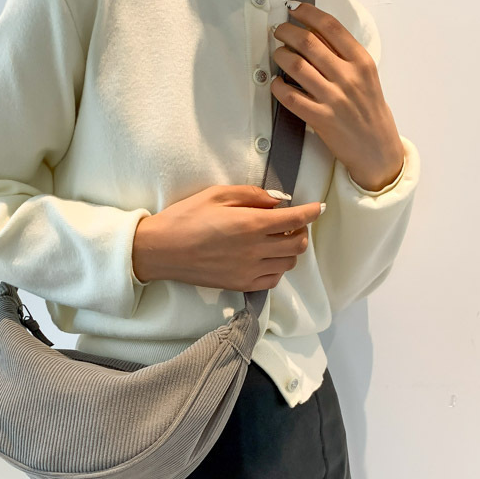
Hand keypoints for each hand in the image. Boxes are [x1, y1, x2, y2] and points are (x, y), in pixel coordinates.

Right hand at [132, 186, 320, 291]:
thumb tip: (278, 200)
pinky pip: (273, 280)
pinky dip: (277, 269)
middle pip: (298, 244)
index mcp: (251, 224)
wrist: (162, 250)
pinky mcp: (241, 284)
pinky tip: (265, 258)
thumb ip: (252, 195)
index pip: (296, 219)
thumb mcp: (217, 194)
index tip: (318, 207)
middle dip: (301, 230)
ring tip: (276, 240)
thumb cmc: (185, 218)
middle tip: (291, 222)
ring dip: (289, 250)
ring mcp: (249, 270)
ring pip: (288, 263)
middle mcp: (255, 250)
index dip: (312, 212)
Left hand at [270, 1, 403, 191]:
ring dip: (280, 56)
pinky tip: (276, 83)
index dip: (308, 14)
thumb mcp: (366, 77)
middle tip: (278, 31)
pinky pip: (291, 97)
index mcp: (361, 62)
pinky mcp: (321, 119)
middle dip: (287, 32)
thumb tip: (316, 36)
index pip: (331, 27)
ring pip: (297, 66)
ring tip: (276, 53)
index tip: (295, 10)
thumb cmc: (369, 111)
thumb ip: (345, 57)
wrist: (376, 148)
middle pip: (309, 43)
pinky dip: (279, 87)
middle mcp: (348, 77)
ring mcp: (334, 98)